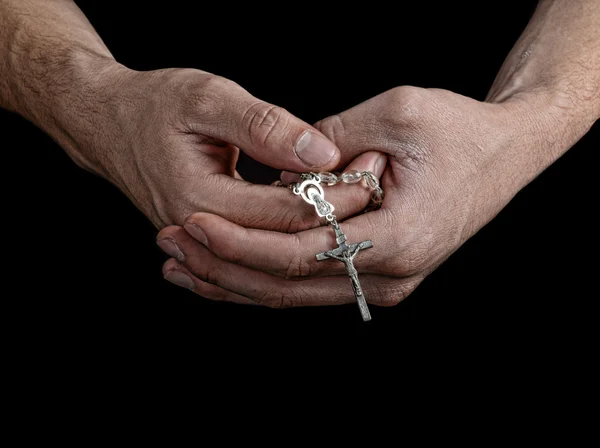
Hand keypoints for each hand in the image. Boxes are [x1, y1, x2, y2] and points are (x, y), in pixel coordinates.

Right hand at [61, 63, 355, 228]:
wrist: (106, 124)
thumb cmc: (152, 103)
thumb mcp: (207, 98)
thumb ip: (263, 126)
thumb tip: (320, 152)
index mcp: (200, 199)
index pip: (289, 212)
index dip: (338, 195)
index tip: (372, 169)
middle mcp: (202, 231)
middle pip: (288, 241)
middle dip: (338, 217)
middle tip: (375, 186)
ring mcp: (203, 242)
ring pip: (276, 255)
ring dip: (319, 232)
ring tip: (359, 205)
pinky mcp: (208, 238)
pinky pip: (258, 253)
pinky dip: (293, 240)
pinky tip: (324, 227)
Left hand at [157, 86, 576, 306]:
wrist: (507, 151)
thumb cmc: (460, 130)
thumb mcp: (397, 112)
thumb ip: (333, 141)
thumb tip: (280, 170)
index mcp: (400, 238)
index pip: (299, 254)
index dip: (241, 241)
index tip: (192, 220)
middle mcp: (393, 275)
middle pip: (288, 285)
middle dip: (223, 266)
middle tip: (170, 245)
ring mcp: (386, 280)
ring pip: (294, 293)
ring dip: (235, 278)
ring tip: (181, 262)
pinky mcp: (378, 272)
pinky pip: (309, 284)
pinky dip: (264, 277)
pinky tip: (223, 270)